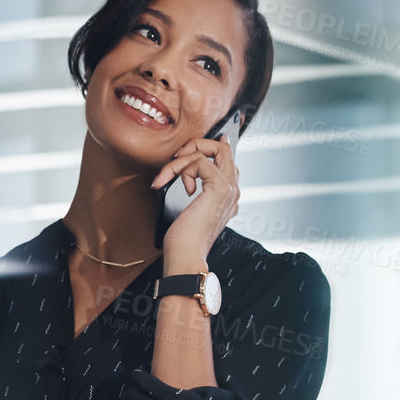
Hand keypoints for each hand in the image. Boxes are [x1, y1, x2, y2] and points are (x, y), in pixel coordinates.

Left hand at [151, 133, 239, 267]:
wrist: (187, 256)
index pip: (228, 160)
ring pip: (211, 151)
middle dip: (197, 144)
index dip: (214, 146)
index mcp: (229, 196)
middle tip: (178, 155)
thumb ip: (196, 190)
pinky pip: (200, 161)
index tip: (195, 145)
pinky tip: (178, 187)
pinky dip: (181, 170)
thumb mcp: (191, 209)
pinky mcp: (219, 187)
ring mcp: (230, 188)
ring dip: (181, 160)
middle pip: (224, 149)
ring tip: (166, 177)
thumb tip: (189, 173)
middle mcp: (233, 190)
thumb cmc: (185, 240)